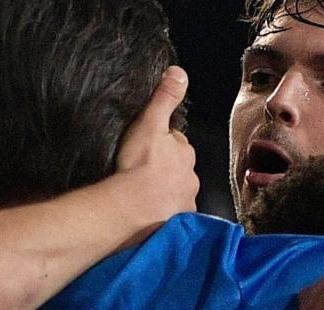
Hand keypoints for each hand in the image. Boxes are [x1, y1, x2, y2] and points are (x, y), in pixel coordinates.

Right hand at [112, 66, 198, 221]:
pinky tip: (149, 212)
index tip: (149, 149)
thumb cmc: (139, 165)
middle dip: (166, 170)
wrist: (132, 208)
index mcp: (185, 153)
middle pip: (178, 170)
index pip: (177, 144)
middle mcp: (191, 178)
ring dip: (164, 192)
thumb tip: (179, 72)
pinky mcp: (178, 223)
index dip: (163, 144)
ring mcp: (186, 202)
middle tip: (143, 172)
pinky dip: (163, 212)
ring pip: (176, 192)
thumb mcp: (150, 123)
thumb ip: (164, 98)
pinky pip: (171, 215)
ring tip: (143, 194)